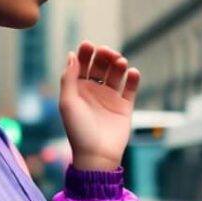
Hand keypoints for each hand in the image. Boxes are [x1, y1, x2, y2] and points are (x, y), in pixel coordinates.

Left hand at [59, 42, 139, 169]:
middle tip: (108, 53)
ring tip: (120, 62)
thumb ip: (68, 78)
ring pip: (116, 73)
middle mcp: (93, 91)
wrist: (97, 155)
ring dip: (118, 64)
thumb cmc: (78, 130)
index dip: (85, 53)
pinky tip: (133, 72)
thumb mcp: (68, 103)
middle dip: (104, 56)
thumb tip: (72, 54)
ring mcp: (109, 98)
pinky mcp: (124, 106)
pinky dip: (133, 78)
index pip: (82, 64)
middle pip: (100, 65)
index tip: (89, 45)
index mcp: (77, 89)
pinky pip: (130, 88)